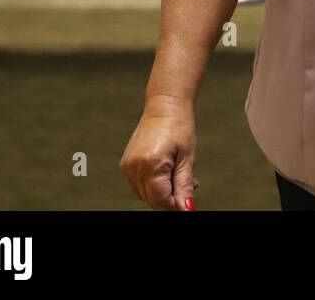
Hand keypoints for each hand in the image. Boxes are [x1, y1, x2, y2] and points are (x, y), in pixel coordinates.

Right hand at [120, 95, 199, 210]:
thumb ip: (184, 185)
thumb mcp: (187, 158)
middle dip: (170, 198)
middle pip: (152, 199)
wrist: (165, 105)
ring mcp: (128, 165)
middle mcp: (135, 167)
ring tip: (179, 174)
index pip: (160, 200)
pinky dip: (153, 184)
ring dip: (162, 192)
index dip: (175, 205)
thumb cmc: (180, 127)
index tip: (188, 202)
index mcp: (151, 164)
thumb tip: (186, 209)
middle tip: (188, 186)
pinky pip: (139, 184)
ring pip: (145, 194)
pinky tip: (167, 172)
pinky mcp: (126, 163)